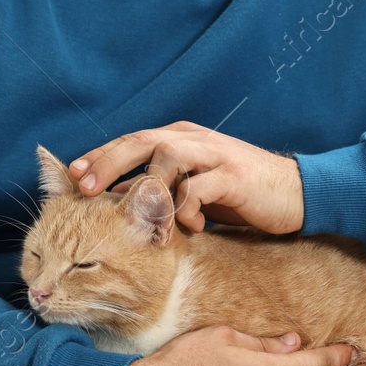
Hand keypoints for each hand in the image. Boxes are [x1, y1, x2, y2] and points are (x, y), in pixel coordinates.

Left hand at [68, 121, 305, 233]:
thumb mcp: (192, 187)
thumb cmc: (238, 194)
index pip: (131, 141)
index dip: (100, 156)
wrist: (295, 193)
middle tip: (83, 188)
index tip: (70, 177)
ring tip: (137, 217)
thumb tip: (114, 198)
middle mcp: (194, 140)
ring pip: (168, 156)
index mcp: (181, 138)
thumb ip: (159, 188)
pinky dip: (185, 208)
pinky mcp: (234, 176)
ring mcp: (215, 155)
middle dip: (109, 163)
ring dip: (148, 188)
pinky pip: (199, 187)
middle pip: (142, 141)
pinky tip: (187, 227)